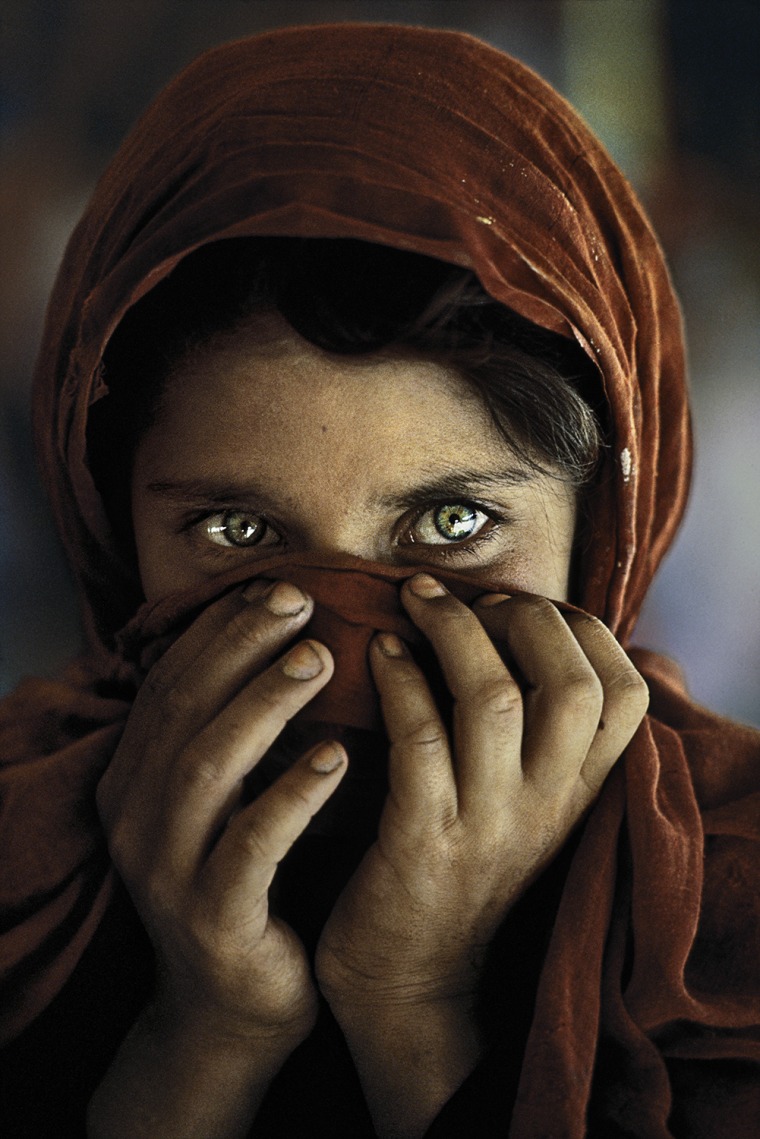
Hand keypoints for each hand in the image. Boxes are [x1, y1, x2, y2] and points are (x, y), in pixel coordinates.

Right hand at [96, 579, 346, 1046]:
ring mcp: (166, 870)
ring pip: (208, 767)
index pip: (171, 683)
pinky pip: (252, 845)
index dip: (221, 630)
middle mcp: (135, 817)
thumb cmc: (246, 884)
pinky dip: (293, 794)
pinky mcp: (212, 918)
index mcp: (134, 779)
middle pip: (184, 709)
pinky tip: (339, 757)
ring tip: (320, 660)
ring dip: (264, 704)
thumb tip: (294, 642)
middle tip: (301, 601)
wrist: (230, 1009)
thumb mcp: (228, 801)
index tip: (279, 587)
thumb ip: (239, 733)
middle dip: (241, 647)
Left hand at [316, 573, 648, 1008]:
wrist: (409, 988)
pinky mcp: (421, 844)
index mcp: (578, 794)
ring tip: (414, 598)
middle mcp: (546, 807)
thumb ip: (544, 741)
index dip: (582, 630)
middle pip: (571, 684)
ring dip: (453, 630)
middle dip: (521, 615)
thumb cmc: (461, 873)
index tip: (521, 605)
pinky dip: (399, 679)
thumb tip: (537, 637)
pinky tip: (378, 650)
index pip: (624, 694)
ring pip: (495, 700)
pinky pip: (418, 739)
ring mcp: (487, 826)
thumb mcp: (527, 811)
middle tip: (467, 596)